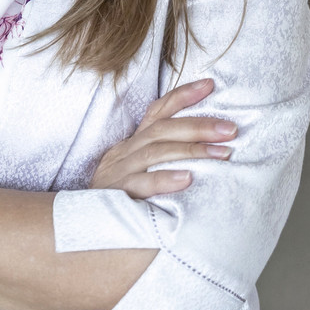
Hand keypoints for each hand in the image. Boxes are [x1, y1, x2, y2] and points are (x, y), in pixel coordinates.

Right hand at [90, 79, 234, 198]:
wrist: (79, 225)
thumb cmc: (119, 198)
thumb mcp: (138, 172)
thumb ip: (162, 159)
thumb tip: (206, 149)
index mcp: (133, 143)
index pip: (158, 111)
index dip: (183, 96)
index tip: (210, 84)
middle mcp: (126, 152)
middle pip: (163, 130)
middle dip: (199, 126)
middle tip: (231, 129)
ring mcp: (119, 171)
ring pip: (156, 152)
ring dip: (192, 150)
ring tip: (221, 153)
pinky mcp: (116, 194)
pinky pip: (141, 184)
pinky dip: (164, 179)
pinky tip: (188, 179)